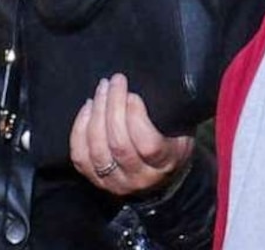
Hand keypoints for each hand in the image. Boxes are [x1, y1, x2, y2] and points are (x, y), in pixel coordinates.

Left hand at [70, 73, 192, 199]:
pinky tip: (88, 108)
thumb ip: (173, 113)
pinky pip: (80, 156)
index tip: (133, 94)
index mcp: (165, 164)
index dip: (136, 117)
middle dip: (113, 107)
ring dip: (96, 114)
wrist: (161, 179)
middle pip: (118, 144)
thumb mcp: (184, 130)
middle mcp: (139, 178)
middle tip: (115, 82)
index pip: (148, 145)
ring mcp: (115, 182)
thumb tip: (158, 83)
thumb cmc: (174, 145)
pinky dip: (80, 129)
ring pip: (97, 150)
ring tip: (102, 90)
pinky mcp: (96, 181)